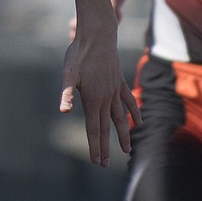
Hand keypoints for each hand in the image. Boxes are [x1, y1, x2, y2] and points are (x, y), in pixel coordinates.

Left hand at [59, 21, 140, 167]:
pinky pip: (128, 101)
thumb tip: (63, 111)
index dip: (95, 146)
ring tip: (127, 150)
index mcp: (92, 98)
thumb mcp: (68, 73)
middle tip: (104, 165)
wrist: (98, 35)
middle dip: (105, 147)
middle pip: (106, 127)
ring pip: (120, 118)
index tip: (97, 162)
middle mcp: (106, 98)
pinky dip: (134, 112)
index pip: (94, 128)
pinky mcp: (119, 82)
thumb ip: (67, 93)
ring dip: (122, 135)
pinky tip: (138, 122)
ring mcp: (115, 90)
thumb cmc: (79, 53)